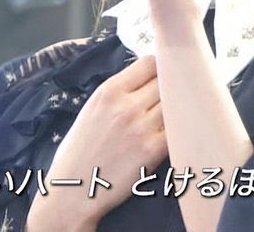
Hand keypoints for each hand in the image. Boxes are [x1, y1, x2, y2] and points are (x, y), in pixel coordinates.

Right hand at [27, 55, 166, 229]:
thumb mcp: (92, 109)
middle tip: (171, 97)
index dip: (160, 68)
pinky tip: (175, 133)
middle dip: (169, 87)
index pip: (150, 63)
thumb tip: (147, 79)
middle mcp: (126, 105)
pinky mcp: (153, 150)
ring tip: (174, 116)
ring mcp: (141, 127)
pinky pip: (177, 129)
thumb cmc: (80, 150)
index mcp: (109, 91)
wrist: (73, 190)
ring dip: (176, 108)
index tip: (163, 75)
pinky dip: (179, 129)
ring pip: (175, 104)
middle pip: (166, 81)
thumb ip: (119, 92)